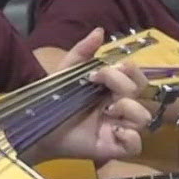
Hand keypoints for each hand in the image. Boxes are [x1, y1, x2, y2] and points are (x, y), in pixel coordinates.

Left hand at [33, 29, 150, 163]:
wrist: (34, 128)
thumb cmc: (51, 101)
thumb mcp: (65, 73)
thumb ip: (82, 51)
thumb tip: (99, 30)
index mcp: (112, 90)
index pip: (136, 76)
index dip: (126, 71)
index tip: (98, 73)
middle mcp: (120, 108)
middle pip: (143, 92)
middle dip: (123, 85)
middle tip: (98, 87)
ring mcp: (119, 128)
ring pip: (144, 117)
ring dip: (129, 109)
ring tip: (107, 112)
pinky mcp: (114, 148)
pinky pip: (136, 145)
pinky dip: (130, 137)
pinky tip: (113, 132)